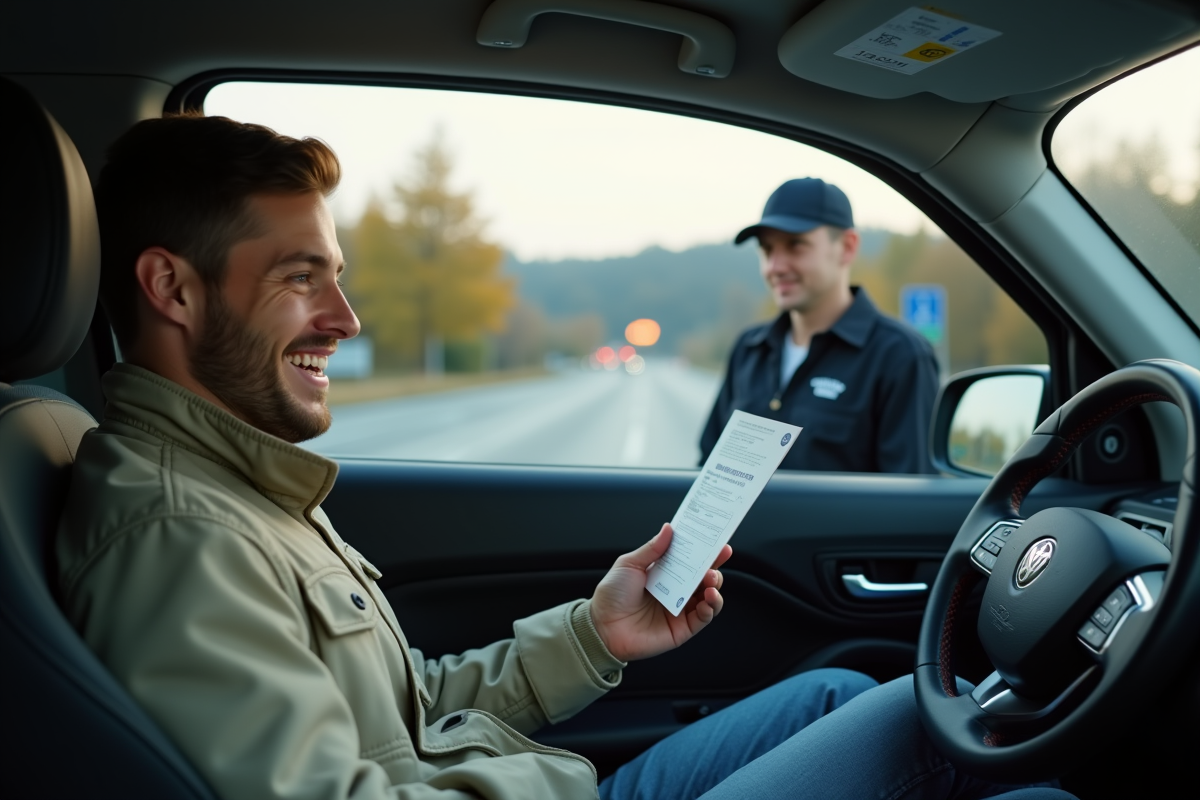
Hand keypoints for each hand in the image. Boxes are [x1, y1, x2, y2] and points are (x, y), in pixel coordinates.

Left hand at [589, 524, 730, 661]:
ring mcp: (680, 609)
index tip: (717, 539)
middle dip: (714, 565)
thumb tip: (669, 528)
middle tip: (719, 556)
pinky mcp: (682, 629)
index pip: (690, 559)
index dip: (704, 549)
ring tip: (712, 580)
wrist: (601, 626)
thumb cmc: (612, 594)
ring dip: (716, 586)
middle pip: (703, 576)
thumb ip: (652, 549)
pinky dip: (711, 608)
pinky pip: (703, 618)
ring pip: (709, 596)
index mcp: (664, 573)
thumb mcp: (630, 564)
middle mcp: (676, 590)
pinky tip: (709, 599)